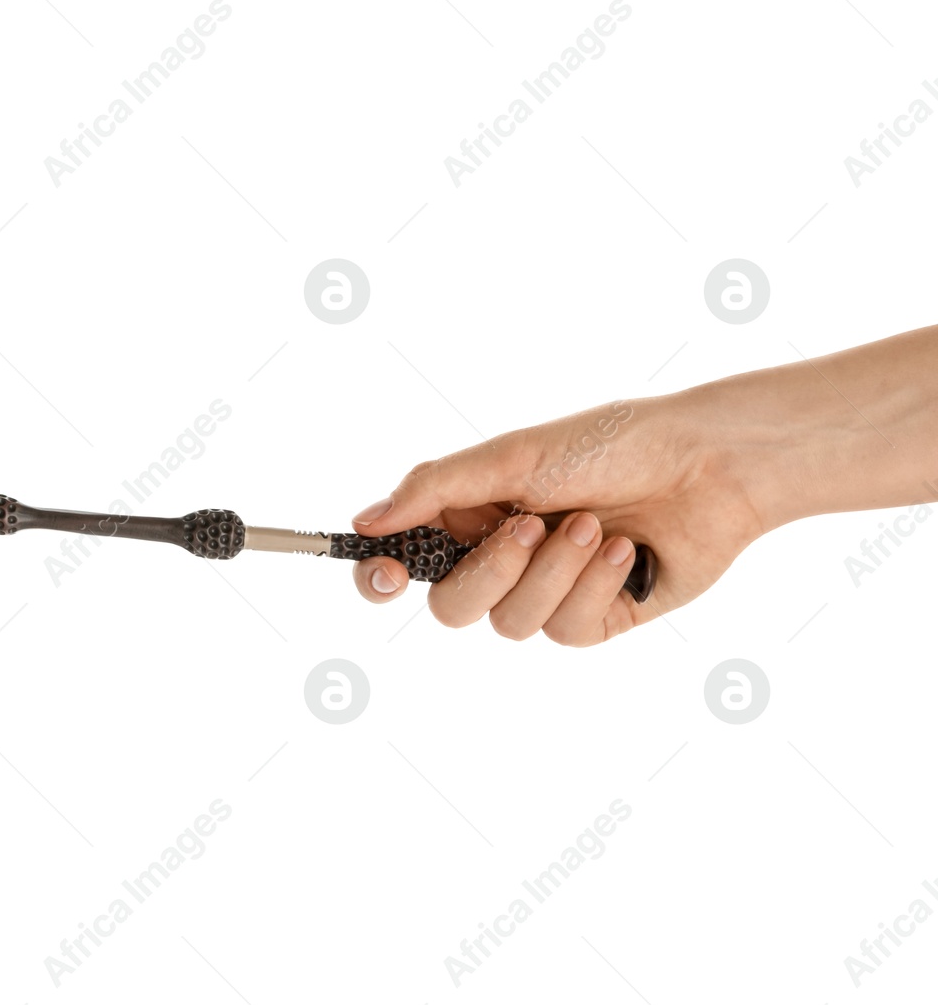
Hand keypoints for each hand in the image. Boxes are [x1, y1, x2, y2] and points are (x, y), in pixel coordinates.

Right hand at [349, 395, 768, 645]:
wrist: (707, 465)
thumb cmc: (611, 444)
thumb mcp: (512, 455)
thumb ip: (434, 489)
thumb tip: (364, 522)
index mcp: (469, 515)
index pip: (403, 561)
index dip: (382, 577)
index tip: (388, 575)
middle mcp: (500, 559)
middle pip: (451, 607)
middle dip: (492, 571)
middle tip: (532, 527)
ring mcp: (546, 592)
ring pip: (510, 623)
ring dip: (555, 572)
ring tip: (596, 526)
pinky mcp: (594, 619)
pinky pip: (566, 629)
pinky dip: (594, 586)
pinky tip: (627, 551)